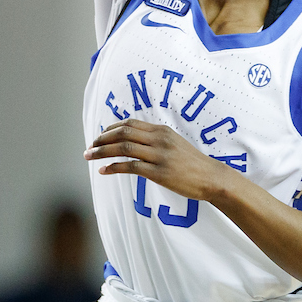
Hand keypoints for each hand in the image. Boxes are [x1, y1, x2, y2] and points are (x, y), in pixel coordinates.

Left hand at [85, 118, 224, 201]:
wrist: (211, 178)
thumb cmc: (192, 163)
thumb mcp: (174, 143)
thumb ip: (155, 139)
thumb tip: (134, 140)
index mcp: (161, 130)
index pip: (130, 124)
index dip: (110, 128)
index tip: (99, 136)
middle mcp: (159, 139)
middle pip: (123, 133)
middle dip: (102, 139)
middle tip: (89, 147)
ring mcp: (159, 155)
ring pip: (123, 148)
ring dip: (102, 152)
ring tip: (89, 156)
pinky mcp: (159, 172)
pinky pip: (131, 167)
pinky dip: (114, 168)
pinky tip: (104, 170)